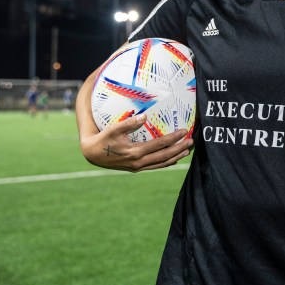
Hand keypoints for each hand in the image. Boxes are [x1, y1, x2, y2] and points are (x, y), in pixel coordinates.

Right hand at [79, 113, 193, 171]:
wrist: (92, 154)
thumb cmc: (103, 138)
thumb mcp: (113, 129)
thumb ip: (129, 123)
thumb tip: (144, 117)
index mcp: (135, 152)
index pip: (159, 145)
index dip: (173, 138)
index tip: (184, 131)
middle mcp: (139, 162)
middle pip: (164, 156)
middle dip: (179, 149)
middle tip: (191, 141)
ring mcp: (138, 167)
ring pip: (161, 163)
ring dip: (175, 157)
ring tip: (187, 151)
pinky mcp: (136, 168)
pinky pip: (155, 166)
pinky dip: (166, 162)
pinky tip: (173, 158)